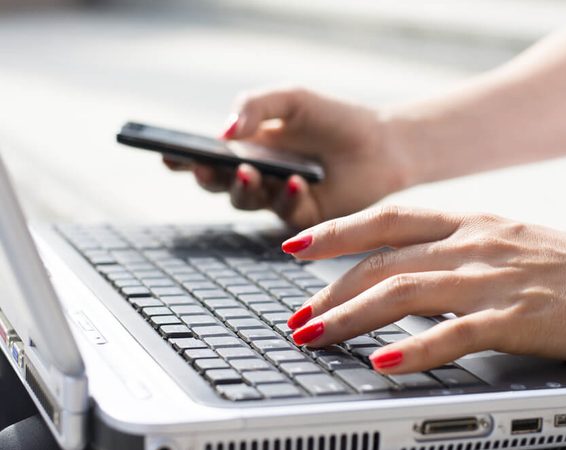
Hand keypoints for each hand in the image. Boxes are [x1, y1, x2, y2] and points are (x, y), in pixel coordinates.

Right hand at [164, 88, 411, 228]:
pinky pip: (285, 213)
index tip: (166, 153)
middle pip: (218, 183)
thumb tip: (222, 132)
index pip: (206, 155)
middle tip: (207, 166)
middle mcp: (257, 175)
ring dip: (244, 187)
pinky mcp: (303, 218)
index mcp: (247, 147)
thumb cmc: (335, 119)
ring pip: (246, 202)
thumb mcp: (293, 99)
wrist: (383, 143)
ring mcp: (278, 198)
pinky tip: (296, 182)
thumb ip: (256, 106)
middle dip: (208, 176)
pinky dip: (286, 197)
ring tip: (252, 171)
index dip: (183, 157)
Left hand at [282, 206, 565, 373]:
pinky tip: (381, 365)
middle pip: (383, 261)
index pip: (387, 217)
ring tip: (314, 337)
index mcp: (470, 222)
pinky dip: (412, 351)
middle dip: (330, 290)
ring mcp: (494, 279)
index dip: (336, 232)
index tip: (295, 248)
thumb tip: (403, 271)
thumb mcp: (504, 243)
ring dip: (351, 317)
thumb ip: (454, 252)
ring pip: (403, 292)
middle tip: (297, 318)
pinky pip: (454, 334)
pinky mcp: (519, 318)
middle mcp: (474, 244)